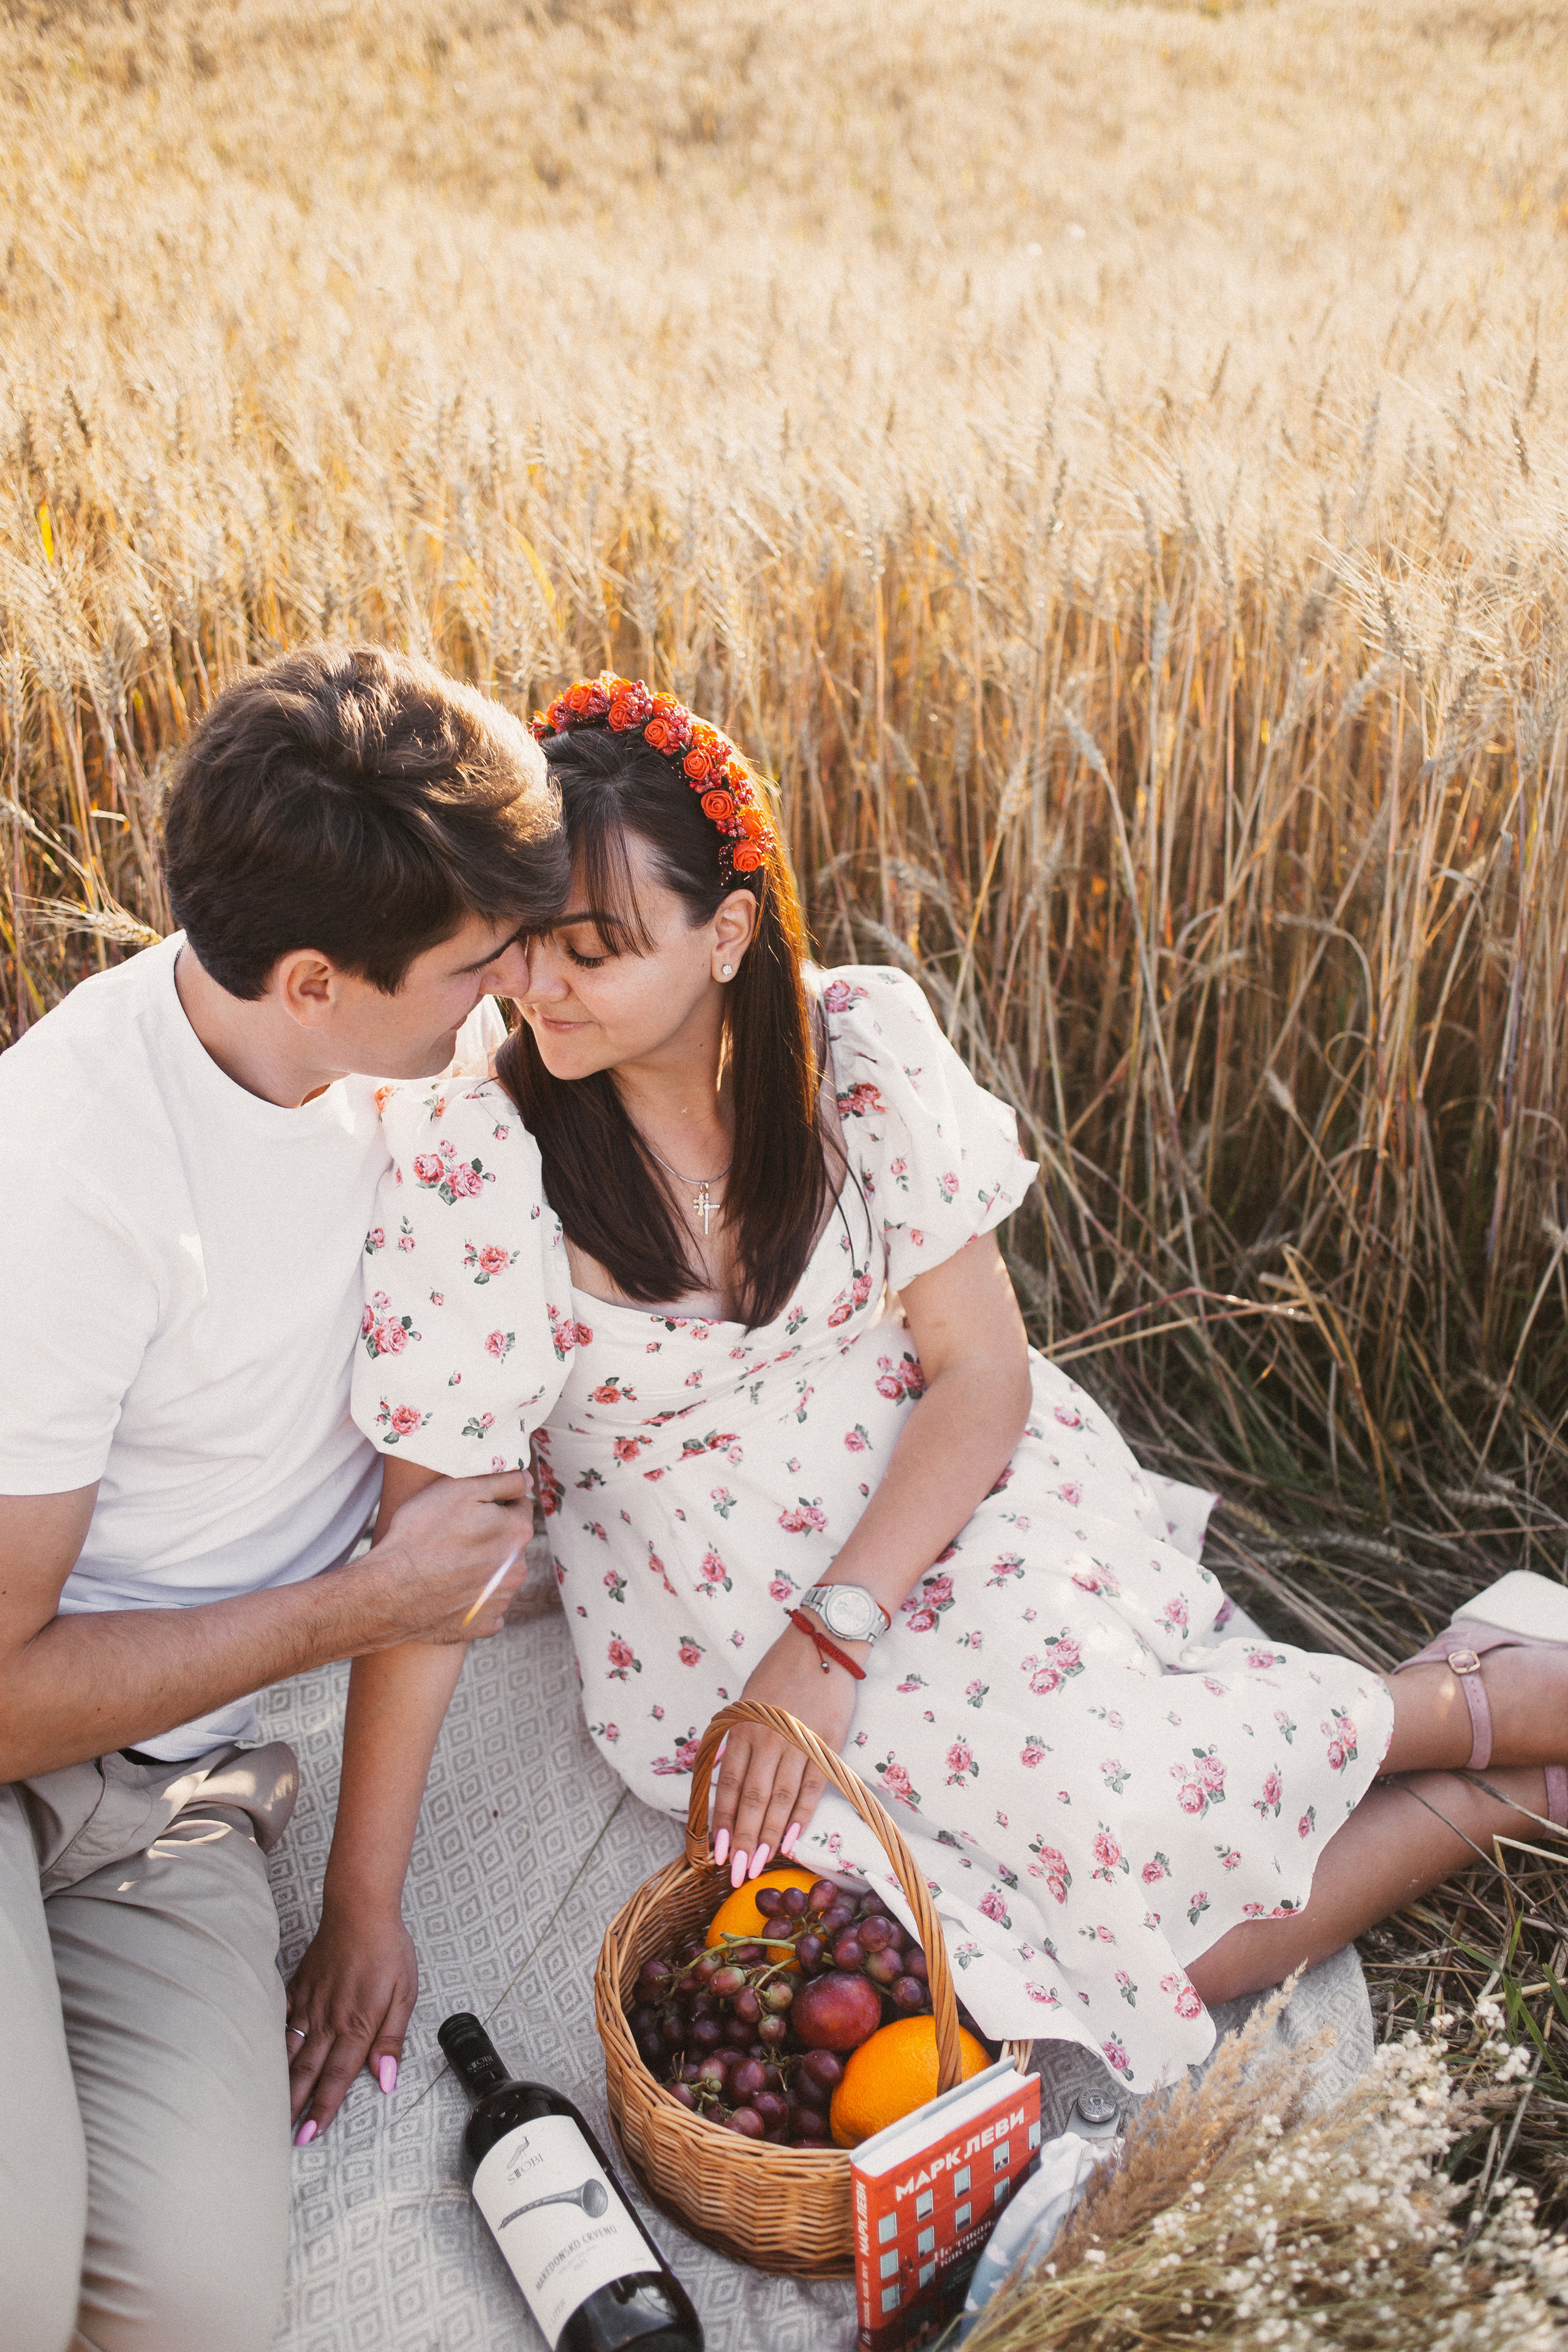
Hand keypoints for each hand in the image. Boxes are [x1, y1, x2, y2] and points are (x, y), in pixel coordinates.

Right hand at [285, 1901, 416, 2141]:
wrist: (360, 1909)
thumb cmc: (388, 1950)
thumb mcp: (404, 1993)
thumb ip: (391, 2038)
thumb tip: (385, 2079)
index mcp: (357, 2024)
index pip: (338, 2077)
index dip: (324, 2108)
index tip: (310, 2135)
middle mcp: (328, 2020)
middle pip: (308, 2072)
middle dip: (295, 2107)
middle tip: (280, 2138)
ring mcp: (309, 2004)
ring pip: (290, 2052)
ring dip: (280, 2083)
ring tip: (266, 2110)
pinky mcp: (297, 1988)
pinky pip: (280, 2021)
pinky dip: (270, 2043)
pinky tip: (261, 2061)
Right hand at [358, 1469, 532, 1646]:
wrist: (390, 1591)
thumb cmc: (421, 1534)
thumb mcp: (460, 1489)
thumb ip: (503, 1481)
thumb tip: (527, 1479)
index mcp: (517, 1532)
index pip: (519, 1507)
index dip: (494, 1503)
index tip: (468, 1508)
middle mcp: (518, 1569)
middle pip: (509, 1543)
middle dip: (489, 1536)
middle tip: (453, 1536)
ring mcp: (501, 1600)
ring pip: (499, 1575)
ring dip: (481, 1568)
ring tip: (447, 1565)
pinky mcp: (484, 1625)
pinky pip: (485, 1606)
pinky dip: (472, 1599)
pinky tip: (449, 1592)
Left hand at [710, 1622, 859, 1888]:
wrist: (823, 1644)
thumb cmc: (780, 1671)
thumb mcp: (748, 1700)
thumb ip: (738, 1739)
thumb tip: (727, 1777)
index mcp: (743, 1726)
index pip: (728, 1782)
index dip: (722, 1820)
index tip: (716, 1851)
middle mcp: (767, 1737)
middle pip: (752, 1798)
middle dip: (742, 1839)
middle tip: (735, 1873)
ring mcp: (798, 1741)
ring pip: (780, 1799)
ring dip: (767, 1836)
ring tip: (757, 1866)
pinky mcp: (826, 1744)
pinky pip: (811, 1788)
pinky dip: (800, 1817)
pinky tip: (790, 1841)